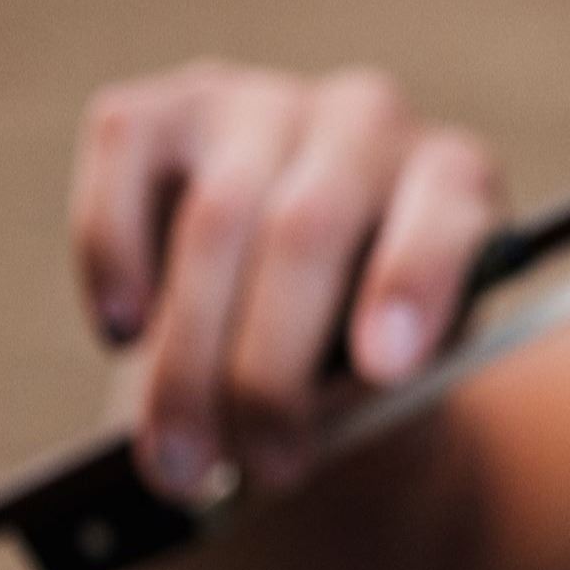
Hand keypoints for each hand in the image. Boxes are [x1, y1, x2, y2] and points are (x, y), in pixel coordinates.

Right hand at [67, 60, 503, 498]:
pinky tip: (123, 332)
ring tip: (178, 460)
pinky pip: (123, 161)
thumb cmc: (363, 351)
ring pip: (214, 221)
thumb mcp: (399, 382)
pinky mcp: (165, 110)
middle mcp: (367, 122)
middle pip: (306, 233)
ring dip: (186, 359)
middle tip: (262, 467)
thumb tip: (284, 426)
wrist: (299, 310)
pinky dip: (114, 255)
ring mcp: (262, 102)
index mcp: (455, 182)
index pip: (444, 218)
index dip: (411, 286)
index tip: (383, 368)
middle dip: (270, 372)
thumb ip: (368, 388)